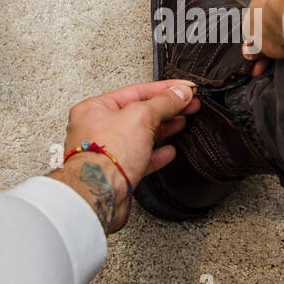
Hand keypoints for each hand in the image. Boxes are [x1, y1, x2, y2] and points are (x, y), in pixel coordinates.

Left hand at [48, 79, 199, 233]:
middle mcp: (97, 129)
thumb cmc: (105, 156)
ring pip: (140, 135)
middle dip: (166, 108)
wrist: (99, 194)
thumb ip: (163, 103)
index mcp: (94, 109)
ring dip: (163, 128)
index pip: (136, 91)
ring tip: (181, 122)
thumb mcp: (141, 117)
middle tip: (189, 104)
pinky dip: (156, 154)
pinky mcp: (117, 172)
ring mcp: (107, 152)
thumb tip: (180, 93)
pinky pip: (140, 159)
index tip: (184, 89)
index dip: (164, 89)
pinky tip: (168, 151)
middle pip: (139, 112)